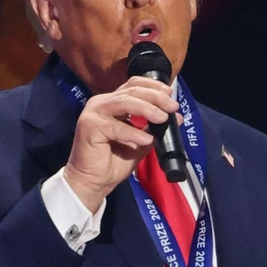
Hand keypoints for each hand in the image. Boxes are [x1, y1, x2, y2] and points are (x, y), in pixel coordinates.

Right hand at [61, 76, 180, 211]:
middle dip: (156, 97)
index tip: (170, 93)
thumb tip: (177, 117)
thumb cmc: (114, 162)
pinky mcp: (89, 126)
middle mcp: (101, 103)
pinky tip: (146, 139)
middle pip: (131, 91)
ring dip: (147, 109)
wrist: (94, 181)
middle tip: (172, 106)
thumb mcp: (141, 141)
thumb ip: (155, 128)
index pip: (133, 84)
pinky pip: (116, 126)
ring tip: (163, 118)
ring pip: (124, 103)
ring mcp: (93, 113)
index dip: (153, 86)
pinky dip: (134, 133)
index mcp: (113, 103)